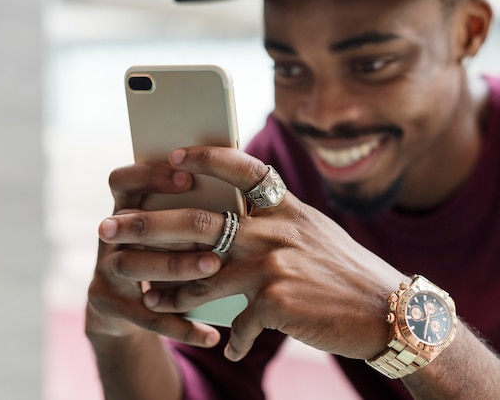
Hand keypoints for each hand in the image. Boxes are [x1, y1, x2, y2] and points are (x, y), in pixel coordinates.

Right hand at [86, 162, 221, 347]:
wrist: (124, 307)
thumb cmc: (163, 252)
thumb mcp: (171, 228)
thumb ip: (192, 211)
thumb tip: (241, 201)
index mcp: (126, 207)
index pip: (123, 180)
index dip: (150, 176)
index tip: (188, 178)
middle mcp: (110, 234)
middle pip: (130, 223)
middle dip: (173, 226)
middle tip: (212, 233)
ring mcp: (105, 269)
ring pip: (133, 266)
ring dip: (176, 267)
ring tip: (214, 268)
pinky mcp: (107, 304)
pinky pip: (145, 316)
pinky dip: (181, 326)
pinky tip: (211, 336)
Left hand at [98, 146, 407, 360]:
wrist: (390, 312)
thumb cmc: (349, 274)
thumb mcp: (316, 235)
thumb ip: (279, 225)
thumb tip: (239, 227)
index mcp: (287, 208)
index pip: (243, 167)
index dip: (207, 156)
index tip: (176, 155)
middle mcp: (277, 228)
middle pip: (199, 219)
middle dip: (147, 225)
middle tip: (110, 228)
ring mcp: (274, 262)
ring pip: (201, 274)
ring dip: (172, 291)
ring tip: (155, 298)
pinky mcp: (276, 300)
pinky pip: (235, 321)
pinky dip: (231, 337)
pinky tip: (230, 345)